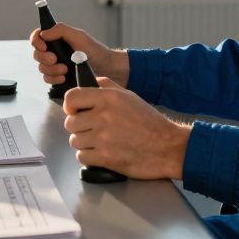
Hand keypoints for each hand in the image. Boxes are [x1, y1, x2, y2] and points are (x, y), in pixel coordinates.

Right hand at [30, 22, 128, 86]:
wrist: (107, 69)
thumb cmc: (95, 50)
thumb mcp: (79, 36)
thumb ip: (61, 30)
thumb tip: (43, 33)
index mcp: (57, 38)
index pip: (37, 36)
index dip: (36, 41)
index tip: (44, 46)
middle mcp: (54, 51)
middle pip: (37, 54)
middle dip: (44, 58)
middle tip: (55, 59)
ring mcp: (56, 65)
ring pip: (42, 68)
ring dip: (51, 70)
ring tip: (65, 70)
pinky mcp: (59, 78)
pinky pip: (48, 80)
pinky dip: (54, 79)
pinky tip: (64, 78)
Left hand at [63, 77, 190, 179]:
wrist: (168, 147)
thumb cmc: (150, 123)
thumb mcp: (130, 96)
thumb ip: (107, 87)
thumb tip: (90, 81)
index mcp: (108, 98)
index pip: (72, 98)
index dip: (70, 106)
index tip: (74, 111)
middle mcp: (104, 116)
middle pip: (70, 123)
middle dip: (79, 128)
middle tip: (92, 130)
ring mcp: (104, 137)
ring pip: (75, 141)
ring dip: (84, 143)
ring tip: (100, 142)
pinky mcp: (105, 157)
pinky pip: (82, 157)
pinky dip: (89, 157)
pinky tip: (102, 152)